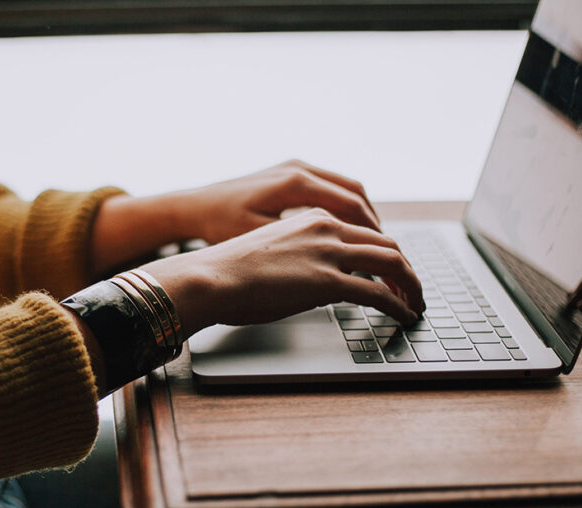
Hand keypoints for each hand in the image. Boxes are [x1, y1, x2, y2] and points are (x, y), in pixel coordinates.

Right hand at [140, 208, 423, 337]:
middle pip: (387, 243)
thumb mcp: (273, 251)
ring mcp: (329, 253)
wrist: (210, 277)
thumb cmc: (229, 270)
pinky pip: (379, 293)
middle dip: (406, 269)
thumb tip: (318, 282)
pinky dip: (399, 304)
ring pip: (392, 263)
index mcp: (313, 218)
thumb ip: (303, 257)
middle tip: (413, 289)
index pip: (365, 231)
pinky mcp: (328, 281)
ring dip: (411, 285)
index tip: (393, 271)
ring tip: (416, 304)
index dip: (386, 253)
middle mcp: (327, 228)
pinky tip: (404, 315)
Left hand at [180, 159, 380, 243]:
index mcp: (295, 184)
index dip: (373, 235)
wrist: (193, 206)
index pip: (352, 207)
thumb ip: (301, 249)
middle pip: (356, 194)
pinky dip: (346, 208)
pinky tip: (347, 230)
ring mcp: (295, 167)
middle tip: (388, 253)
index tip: (386, 257)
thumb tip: (340, 267)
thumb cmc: (220, 226)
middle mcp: (299, 168)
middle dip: (375, 225)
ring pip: (346, 188)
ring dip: (363, 215)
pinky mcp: (289, 172)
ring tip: (373, 244)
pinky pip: (330, 187)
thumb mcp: (260, 241)